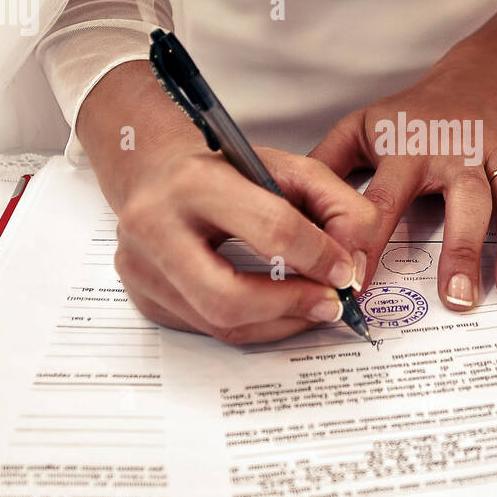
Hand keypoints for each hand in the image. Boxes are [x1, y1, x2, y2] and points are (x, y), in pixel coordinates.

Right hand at [77, 62, 376, 344]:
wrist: (155, 173)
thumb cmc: (223, 170)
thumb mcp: (286, 167)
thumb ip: (336, 205)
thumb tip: (355, 266)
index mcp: (193, 182)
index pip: (269, 229)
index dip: (319, 256)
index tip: (346, 271)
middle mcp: (153, 227)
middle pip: (229, 297)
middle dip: (291, 307)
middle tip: (330, 304)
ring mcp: (141, 270)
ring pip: (220, 322)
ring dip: (279, 322)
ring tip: (311, 305)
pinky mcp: (143, 299)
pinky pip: (209, 330)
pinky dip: (255, 326)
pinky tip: (278, 308)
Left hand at [310, 34, 496, 310]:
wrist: (481, 72)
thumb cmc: (413, 113)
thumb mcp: (362, 126)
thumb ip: (326, 166)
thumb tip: (281, 206)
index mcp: (409, 147)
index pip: (384, 198)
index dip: (368, 240)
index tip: (356, 284)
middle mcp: (459, 150)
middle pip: (464, 202)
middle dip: (461, 251)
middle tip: (457, 301)